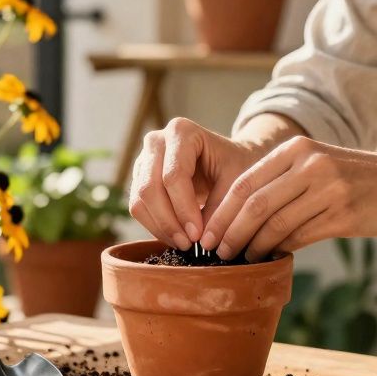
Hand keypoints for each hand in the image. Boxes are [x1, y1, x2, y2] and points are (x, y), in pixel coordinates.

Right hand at [128, 118, 262, 249]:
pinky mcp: (139, 178)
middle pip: (150, 188)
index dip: (184, 209)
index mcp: (182, 131)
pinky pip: (138, 208)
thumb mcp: (238, 182)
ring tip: (184, 244)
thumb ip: (221, 208)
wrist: (229, 160)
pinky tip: (176, 237)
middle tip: (189, 244)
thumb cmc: (236, 166)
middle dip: (169, 221)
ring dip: (160, 227)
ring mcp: (143, 159)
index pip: (173, 175)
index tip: (199, 235)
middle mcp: (156, 141)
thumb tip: (203, 240)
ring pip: (139, 200)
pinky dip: (155, 226)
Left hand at [200, 137, 376, 261]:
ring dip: (254, 246)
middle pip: (256, 204)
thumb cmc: (356, 178)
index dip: (222, 210)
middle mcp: (311, 164)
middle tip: (217, 251)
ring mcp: (329, 189)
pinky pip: (302, 236)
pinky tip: (272, 257)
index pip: (247, 182)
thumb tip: (240, 217)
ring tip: (241, 259)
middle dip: (231, 231)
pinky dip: (281, 249)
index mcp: (297, 149)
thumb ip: (282, 182)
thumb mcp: (318, 164)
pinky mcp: (345, 214)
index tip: (207, 232)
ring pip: (276, 223)